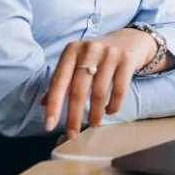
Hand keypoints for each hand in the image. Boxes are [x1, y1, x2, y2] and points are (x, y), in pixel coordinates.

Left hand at [40, 29, 155, 139]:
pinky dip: (114, 105)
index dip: (53, 105)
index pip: (59, 82)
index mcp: (72, 50)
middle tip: (72, 134)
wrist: (130, 39)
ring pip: (99, 92)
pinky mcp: (127, 60)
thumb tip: (44, 103)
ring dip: (95, 113)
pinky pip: (119, 89)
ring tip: (94, 123)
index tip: (49, 126)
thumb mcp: (77, 62)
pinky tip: (110, 111)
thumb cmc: (97, 56)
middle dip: (74, 116)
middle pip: (78, 89)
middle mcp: (89, 49)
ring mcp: (110, 53)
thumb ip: (62, 80)